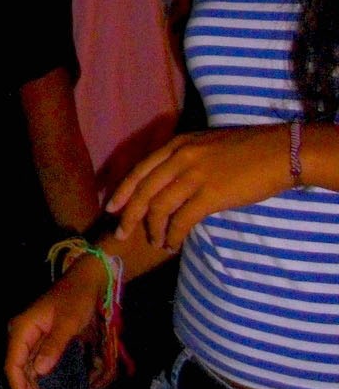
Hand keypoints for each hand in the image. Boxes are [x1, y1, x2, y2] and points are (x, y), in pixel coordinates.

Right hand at [4, 259, 104, 388]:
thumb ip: (53, 346)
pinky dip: (40, 385)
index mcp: (22, 328)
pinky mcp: (39, 344)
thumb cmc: (76, 300)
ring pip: (26, 373)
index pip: (13, 363)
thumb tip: (39, 372)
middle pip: (18, 371)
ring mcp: (29, 340)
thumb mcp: (68, 323)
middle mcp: (21, 335)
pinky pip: (34, 368)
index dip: (18, 387)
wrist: (85, 284)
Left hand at [107, 126, 288, 250]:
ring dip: (153, 229)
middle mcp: (179, 158)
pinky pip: (181, 220)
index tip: (111, 208)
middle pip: (143, 191)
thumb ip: (184, 158)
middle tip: (120, 233)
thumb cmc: (246, 149)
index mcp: (177, 145)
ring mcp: (193, 176)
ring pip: (158, 207)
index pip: (140, 170)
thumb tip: (169, 180)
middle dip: (129, 215)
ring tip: (155, 241)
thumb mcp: (206, 145)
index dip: (122, 191)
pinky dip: (173, 234)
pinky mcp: (209, 195)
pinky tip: (173, 243)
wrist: (277, 152)